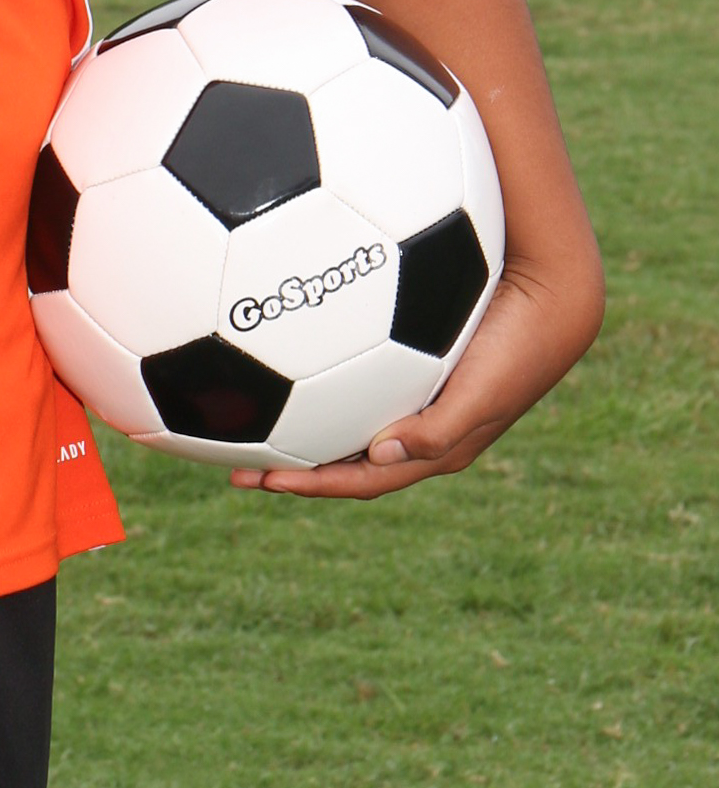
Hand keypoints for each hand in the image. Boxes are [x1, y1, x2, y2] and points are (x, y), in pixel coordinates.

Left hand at [229, 258, 597, 496]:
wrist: (551, 302)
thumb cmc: (516, 352)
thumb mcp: (481, 395)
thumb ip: (438, 428)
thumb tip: (377, 456)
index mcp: (432, 449)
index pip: (359, 480)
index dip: (309, 485)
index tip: (255, 478)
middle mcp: (419, 429)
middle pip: (346, 460)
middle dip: (293, 467)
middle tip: (236, 463)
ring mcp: (418, 398)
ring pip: (349, 424)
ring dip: (303, 428)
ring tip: (253, 418)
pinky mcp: (417, 364)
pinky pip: (362, 381)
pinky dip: (325, 382)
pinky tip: (292, 354)